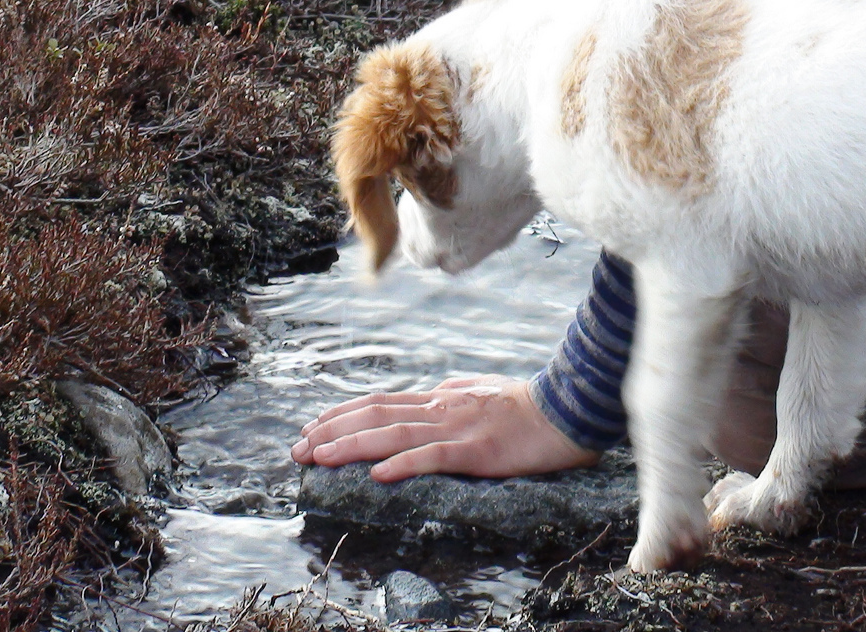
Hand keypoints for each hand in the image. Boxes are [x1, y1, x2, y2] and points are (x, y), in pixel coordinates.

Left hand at [290, 375, 599, 480]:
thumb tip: (428, 397)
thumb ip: (452, 395)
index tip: (311, 426)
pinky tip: (378, 474)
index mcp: (442, 397)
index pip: (381, 402)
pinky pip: (435, 457)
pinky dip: (403, 465)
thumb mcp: (481, 392)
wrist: (568, 409)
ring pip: (395, 435)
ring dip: (352, 446)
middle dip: (332, 431)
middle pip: (377, 415)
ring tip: (319, 457)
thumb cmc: (527, 405)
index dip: (342, 413)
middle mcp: (442, 407)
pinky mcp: (479, 449)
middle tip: (297, 448)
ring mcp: (459, 427)